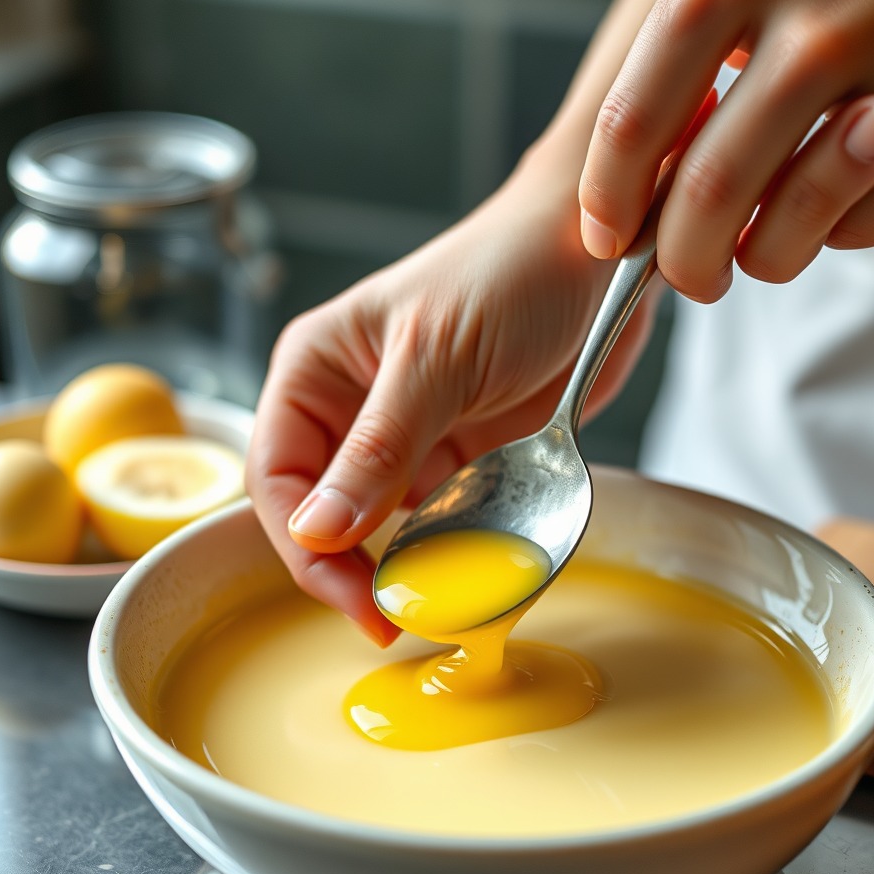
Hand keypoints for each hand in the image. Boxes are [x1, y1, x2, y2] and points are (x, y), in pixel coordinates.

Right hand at [245, 160, 658, 642]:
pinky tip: (476, 569)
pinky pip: (446, 520)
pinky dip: (458, 549)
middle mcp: (352, 411)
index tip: (354, 596)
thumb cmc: (506, 273)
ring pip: (386, 526)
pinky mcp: (461, 458)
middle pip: (324, 514)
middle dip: (351, 568)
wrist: (593, 256)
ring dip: (408, 564)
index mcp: (316, 372)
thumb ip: (377, 447)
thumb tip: (314, 531)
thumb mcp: (434, 358)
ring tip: (439, 600)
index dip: (305, 547)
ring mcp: (409, 439)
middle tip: (392, 616)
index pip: (279, 479)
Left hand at [579, 0, 873, 301]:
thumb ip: (676, 57)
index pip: (634, 122)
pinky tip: (830, 193)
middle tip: (687, 270)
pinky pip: (859, 229)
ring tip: (753, 248)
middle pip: (706, 193)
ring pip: (784, 230)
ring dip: (757, 261)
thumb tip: (621, 174)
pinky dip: (829, 234)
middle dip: (683, 259)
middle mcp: (811, 28)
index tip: (607, 237)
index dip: (609, 199)